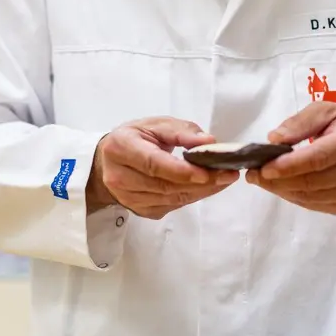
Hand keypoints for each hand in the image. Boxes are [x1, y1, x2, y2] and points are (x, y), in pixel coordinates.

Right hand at [87, 117, 239, 219]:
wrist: (107, 162)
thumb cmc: (134, 139)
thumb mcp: (154, 124)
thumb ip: (181, 131)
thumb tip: (208, 142)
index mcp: (120, 148)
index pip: (153, 164)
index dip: (181, 170)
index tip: (207, 171)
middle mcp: (120, 177)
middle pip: (165, 185)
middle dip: (200, 182)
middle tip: (228, 174)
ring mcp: (129, 198)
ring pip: (171, 199)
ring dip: (201, 191)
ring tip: (224, 179)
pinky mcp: (140, 210)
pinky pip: (172, 206)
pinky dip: (193, 197)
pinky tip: (208, 187)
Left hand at [247, 104, 335, 213]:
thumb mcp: (327, 110)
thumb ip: (301, 122)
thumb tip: (274, 139)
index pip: (318, 158)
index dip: (289, 165)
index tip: (263, 167)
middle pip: (311, 182)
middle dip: (277, 180)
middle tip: (253, 173)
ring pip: (310, 197)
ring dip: (281, 190)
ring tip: (262, 179)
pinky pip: (314, 205)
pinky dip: (294, 196)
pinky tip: (282, 186)